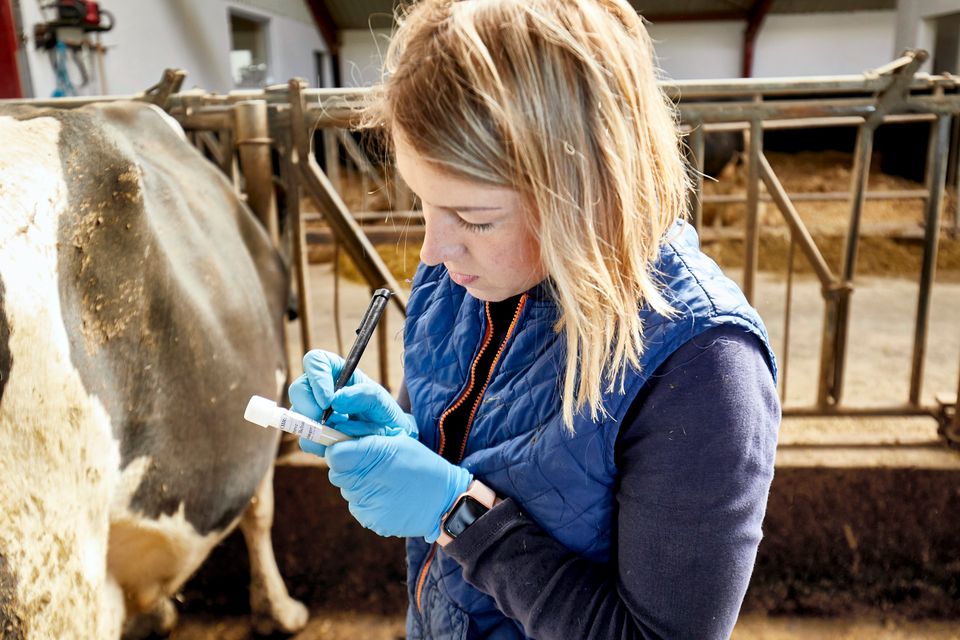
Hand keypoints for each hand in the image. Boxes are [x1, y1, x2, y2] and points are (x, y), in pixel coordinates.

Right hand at [289, 350, 416, 455]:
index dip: (317, 377)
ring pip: (298, 417)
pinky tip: (341, 448)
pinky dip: (320, 447)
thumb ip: (367, 401)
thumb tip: (337, 408)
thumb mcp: (387, 406)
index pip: (317, 361)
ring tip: (344, 438)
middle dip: (308, 406)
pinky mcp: (319, 441)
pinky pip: (307, 441)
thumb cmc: (394, 425)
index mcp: (343, 377)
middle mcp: (326, 395)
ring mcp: (319, 419)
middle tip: (325, 423)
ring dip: (316, 430)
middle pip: (299, 389)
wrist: (397, 456)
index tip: (328, 401)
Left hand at [325, 434, 471, 541]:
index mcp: (372, 456)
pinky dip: (369, 502)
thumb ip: (367, 439)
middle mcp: (365, 482)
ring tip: (387, 483)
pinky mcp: (372, 521)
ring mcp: (367, 505)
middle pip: (338, 474)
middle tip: (375, 467)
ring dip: (360, 486)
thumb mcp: (399, 441)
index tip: (352, 451)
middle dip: (351, 469)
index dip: (340, 451)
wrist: (445, 501)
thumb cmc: (423, 465)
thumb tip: (341, 441)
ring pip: (348, 492)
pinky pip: (359, 508)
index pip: (334, 455)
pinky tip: (389, 498)